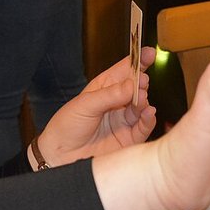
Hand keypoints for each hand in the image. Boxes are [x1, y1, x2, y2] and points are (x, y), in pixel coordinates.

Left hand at [36, 50, 157, 165]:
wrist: (60, 156)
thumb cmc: (66, 127)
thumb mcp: (85, 105)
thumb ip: (110, 95)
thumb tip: (132, 85)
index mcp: (104, 88)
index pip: (124, 71)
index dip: (138, 61)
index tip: (149, 53)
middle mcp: (117, 103)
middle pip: (136, 87)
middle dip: (141, 82)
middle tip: (141, 82)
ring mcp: (124, 120)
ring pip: (142, 106)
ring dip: (144, 100)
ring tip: (141, 98)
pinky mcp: (129, 138)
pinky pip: (144, 126)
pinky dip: (149, 119)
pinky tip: (148, 112)